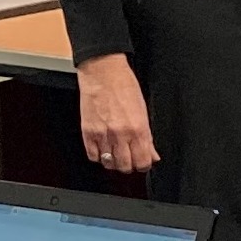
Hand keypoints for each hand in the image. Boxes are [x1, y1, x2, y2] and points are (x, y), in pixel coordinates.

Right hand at [77, 52, 158, 174]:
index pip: (143, 162)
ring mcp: (102, 135)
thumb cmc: (124, 87)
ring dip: (113, 161)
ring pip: (109, 164)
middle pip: (125, 167)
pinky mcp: (88, 132)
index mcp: (138, 129)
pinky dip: (98, 156)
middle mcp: (120, 135)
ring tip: (115, 152)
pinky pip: (93, 156)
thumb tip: (152, 154)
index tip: (142, 161)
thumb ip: (148, 137)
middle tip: (129, 157)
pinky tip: (103, 148)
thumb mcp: (143, 111)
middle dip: (129, 165)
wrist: (103, 73)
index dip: (144, 164)